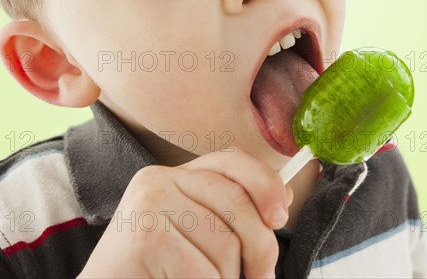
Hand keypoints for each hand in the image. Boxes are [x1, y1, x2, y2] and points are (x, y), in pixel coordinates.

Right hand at [77, 147, 292, 277]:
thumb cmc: (153, 270)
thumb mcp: (191, 232)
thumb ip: (228, 213)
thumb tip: (281, 198)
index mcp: (170, 175)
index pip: (229, 159)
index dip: (264, 182)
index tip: (280, 217)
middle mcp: (158, 180)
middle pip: (236, 201)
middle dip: (260, 246)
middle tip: (258, 277)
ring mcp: (149, 204)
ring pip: (226, 244)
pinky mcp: (145, 237)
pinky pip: (204, 271)